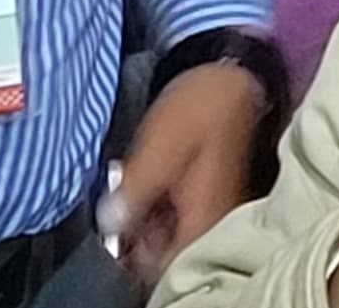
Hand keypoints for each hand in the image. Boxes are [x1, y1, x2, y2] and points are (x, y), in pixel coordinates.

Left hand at [118, 60, 267, 284]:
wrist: (229, 74)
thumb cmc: (197, 107)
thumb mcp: (160, 145)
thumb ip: (136, 190)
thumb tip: (109, 225)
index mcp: (208, 213)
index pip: (172, 265)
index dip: (139, 262)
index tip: (119, 240)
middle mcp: (217, 218)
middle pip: (173, 257)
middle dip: (140, 244)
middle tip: (121, 214)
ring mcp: (213, 208)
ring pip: (174, 240)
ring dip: (146, 228)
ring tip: (131, 197)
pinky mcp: (207, 197)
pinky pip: (178, 223)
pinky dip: (157, 215)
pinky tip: (145, 193)